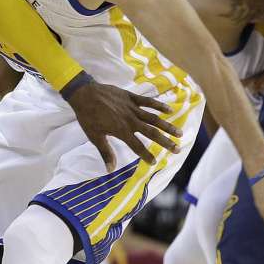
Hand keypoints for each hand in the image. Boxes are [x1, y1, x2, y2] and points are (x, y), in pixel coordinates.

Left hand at [67, 81, 182, 170]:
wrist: (84, 94)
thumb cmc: (87, 117)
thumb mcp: (94, 136)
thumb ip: (106, 152)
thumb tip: (110, 170)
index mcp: (121, 131)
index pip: (138, 146)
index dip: (147, 155)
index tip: (155, 162)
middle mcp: (130, 120)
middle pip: (152, 133)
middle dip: (165, 142)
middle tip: (177, 150)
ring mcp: (132, 108)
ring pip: (154, 118)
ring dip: (168, 126)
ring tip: (180, 133)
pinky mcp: (131, 97)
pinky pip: (148, 101)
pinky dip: (160, 106)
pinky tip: (171, 110)